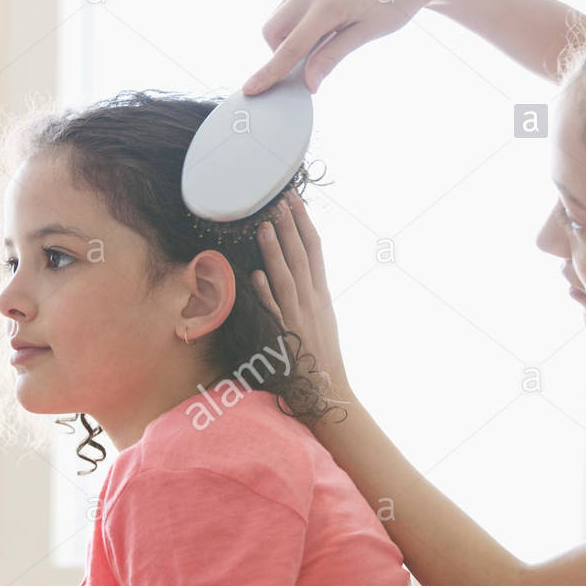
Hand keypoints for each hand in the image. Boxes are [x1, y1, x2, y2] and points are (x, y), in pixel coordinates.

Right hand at [243, 0, 440, 94]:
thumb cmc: (392, 5)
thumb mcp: (365, 35)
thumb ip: (332, 57)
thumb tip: (308, 83)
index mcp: (328, 4)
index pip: (290, 48)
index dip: (269, 72)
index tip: (251, 89)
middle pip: (273, 32)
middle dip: (282, 52)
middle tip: (314, 58)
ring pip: (278, 18)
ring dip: (290, 36)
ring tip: (327, 34)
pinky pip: (288, 4)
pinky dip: (297, 20)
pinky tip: (324, 20)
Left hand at [252, 191, 349, 399]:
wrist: (329, 389)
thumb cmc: (322, 353)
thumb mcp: (323, 315)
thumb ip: (310, 289)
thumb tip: (295, 265)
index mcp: (322, 293)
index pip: (315, 249)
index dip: (304, 221)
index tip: (295, 198)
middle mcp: (312, 301)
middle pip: (301, 256)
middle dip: (290, 225)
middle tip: (278, 196)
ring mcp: (299, 318)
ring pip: (287, 278)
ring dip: (275, 251)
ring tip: (264, 224)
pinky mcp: (286, 336)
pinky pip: (274, 312)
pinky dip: (266, 293)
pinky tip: (256, 275)